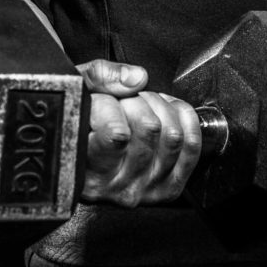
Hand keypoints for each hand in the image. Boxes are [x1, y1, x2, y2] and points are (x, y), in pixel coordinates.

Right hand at [75, 59, 201, 206]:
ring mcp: (145, 189)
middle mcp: (115, 187)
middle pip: (150, 128)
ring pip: (173, 136)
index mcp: (86, 170)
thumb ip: (99, 77)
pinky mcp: (169, 186)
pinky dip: (183, 119)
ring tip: (142, 107)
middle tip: (123, 102)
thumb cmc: (75, 123)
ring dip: (160, 109)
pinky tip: (165, 113)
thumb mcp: (74, 92)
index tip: (103, 101)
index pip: (116, 135)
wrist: (79, 155)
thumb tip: (137, 79)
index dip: (112, 106)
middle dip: (137, 101)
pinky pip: (192, 145)